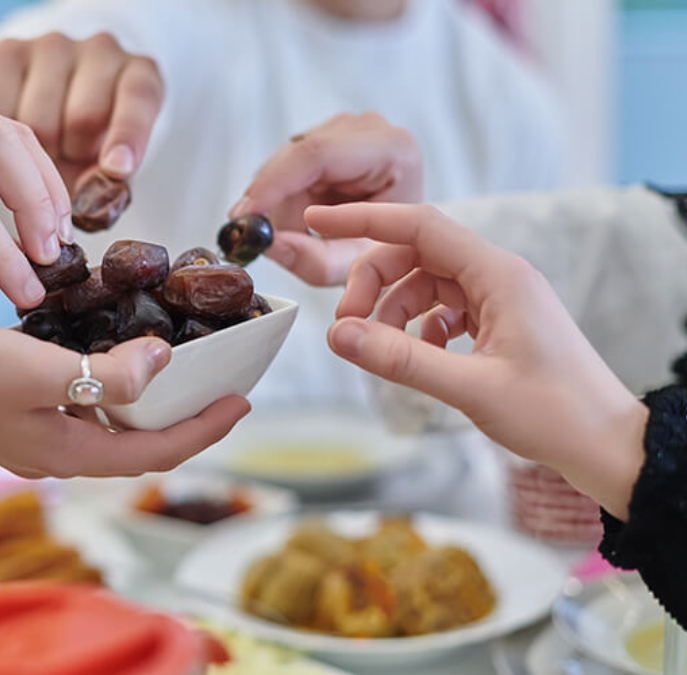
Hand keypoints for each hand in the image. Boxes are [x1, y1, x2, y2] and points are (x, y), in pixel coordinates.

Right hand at [0, 32, 162, 186]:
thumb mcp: (110, 165)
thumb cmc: (92, 143)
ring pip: (37, 120)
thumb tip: (87, 200)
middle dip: (73, 156)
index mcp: (139, 74)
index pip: (138, 98)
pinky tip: (12, 142)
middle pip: (83, 116)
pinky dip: (2, 141)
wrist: (55, 104)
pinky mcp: (7, 51)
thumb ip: (106, 184)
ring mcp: (51, 46)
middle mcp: (100, 50)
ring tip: (42, 152)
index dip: (128, 134)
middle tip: (68, 166)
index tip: (117, 169)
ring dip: (35, 153)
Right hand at [0, 319, 250, 477]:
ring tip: (178, 374)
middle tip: (219, 388)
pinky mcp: (16, 418)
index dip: (204, 428)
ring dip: (147, 407)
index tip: (241, 400)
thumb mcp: (40, 369)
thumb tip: (163, 361)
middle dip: (184, 421)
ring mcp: (35, 440)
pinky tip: (110, 362)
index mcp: (68, 453)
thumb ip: (106, 374)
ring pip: (110, 430)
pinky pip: (81, 413)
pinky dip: (109, 394)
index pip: (156, 451)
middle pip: (138, 446)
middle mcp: (56, 456)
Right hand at [230, 112, 422, 285]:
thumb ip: (313, 260)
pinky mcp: (326, 135)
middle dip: (271, 202)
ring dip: (278, 203)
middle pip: (296, 158)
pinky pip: (286, 165)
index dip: (274, 183)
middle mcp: (368, 128)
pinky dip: (282, 196)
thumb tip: (269, 244)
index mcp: (392, 150)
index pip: (318, 155)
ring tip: (297, 233)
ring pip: (285, 163)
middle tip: (255, 237)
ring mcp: (345, 127)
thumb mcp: (354, 263)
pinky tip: (298, 216)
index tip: (245, 214)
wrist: (402, 234)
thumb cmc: (388, 246)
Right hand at [309, 202, 647, 517]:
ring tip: (379, 351)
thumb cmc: (556, 414)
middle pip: (414, 255)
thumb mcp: (470, 388)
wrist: (606, 446)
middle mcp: (498, 277)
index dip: (363, 220)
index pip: (418, 226)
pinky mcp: (498, 323)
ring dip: (392, 311)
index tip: (318, 219)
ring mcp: (499, 299)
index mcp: (498, 275)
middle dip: (373, 284)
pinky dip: (417, 328)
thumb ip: (400, 359)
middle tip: (345, 326)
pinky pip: (442, 309)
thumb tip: (339, 336)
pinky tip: (417, 357)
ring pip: (424, 284)